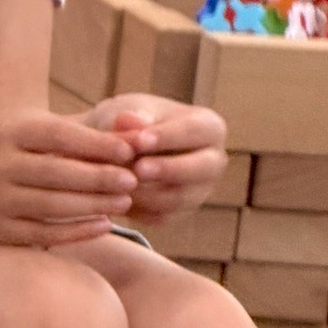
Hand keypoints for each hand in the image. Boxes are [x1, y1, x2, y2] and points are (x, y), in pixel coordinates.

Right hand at [0, 109, 143, 247]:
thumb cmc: (32, 155)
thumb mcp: (54, 135)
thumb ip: (95, 135)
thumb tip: (140, 134)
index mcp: (11, 132)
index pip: (57, 135)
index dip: (95, 143)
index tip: (130, 150)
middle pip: (54, 171)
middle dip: (97, 177)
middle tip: (132, 180)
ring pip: (51, 205)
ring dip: (93, 205)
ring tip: (125, 202)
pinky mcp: (0, 230)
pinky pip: (45, 233)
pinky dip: (79, 231)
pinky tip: (105, 225)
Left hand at [82, 95, 226, 219]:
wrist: (117, 150)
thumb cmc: (129, 122)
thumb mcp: (128, 111)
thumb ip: (130, 117)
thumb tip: (128, 120)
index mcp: (209, 128)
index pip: (195, 131)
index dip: (168, 136)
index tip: (139, 140)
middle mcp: (212, 162)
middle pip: (201, 169)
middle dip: (167, 169)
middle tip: (138, 169)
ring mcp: (199, 190)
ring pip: (180, 198)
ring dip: (148, 193)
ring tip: (117, 184)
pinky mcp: (179, 213)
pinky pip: (162, 216)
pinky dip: (138, 209)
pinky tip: (115, 197)